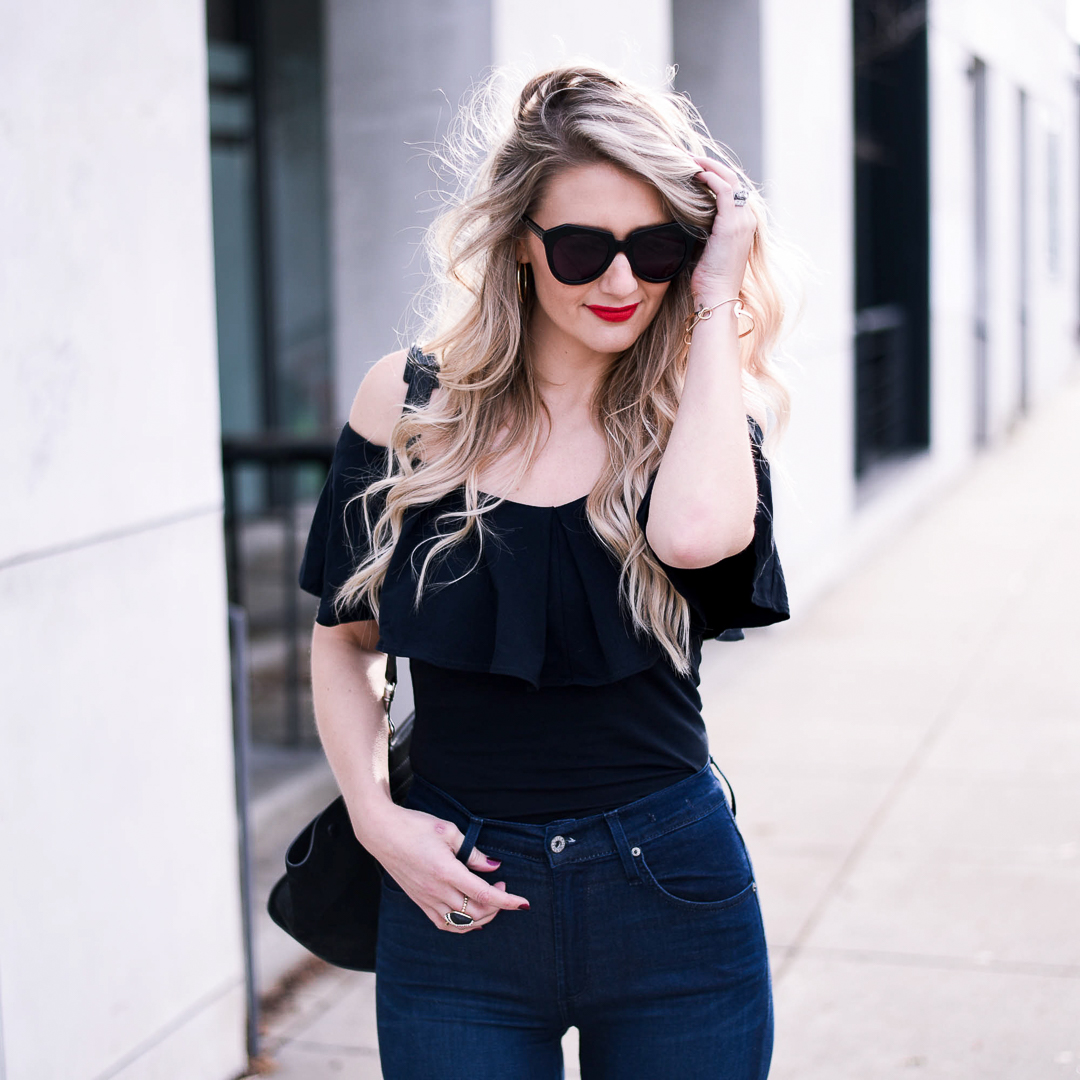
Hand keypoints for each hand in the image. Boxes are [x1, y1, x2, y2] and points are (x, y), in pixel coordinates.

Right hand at [359, 804, 529, 932]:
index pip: (484, 894)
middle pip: (475, 913)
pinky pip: (443, 923)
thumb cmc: (415, 826)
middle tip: (502, 886)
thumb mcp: (448, 831)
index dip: (507, 901)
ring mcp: (426, 899)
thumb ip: (472, 851)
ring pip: (460, 923)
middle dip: (497, 906)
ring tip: (490, 902)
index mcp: (446, 871)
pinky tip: (469, 917)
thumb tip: (493, 866)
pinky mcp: (419, 901)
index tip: (523, 903)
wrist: (382, 833)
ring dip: (481, 918)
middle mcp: (436, 890)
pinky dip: (461, 925)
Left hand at [689, 156, 756, 303]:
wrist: (716, 297)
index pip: (732, 190)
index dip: (715, 175)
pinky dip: (710, 177)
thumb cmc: (708, 280)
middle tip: (690, 158)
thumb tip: (685, 218)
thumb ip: (703, 230)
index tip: (694, 169)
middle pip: (733, 179)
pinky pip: (724, 190)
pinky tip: (695, 173)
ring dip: (709, 167)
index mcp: (743, 224)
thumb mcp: (706, 249)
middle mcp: (747, 219)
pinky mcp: (732, 224)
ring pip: (730, 180)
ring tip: (689, 160)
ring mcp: (742, 221)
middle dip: (712, 166)